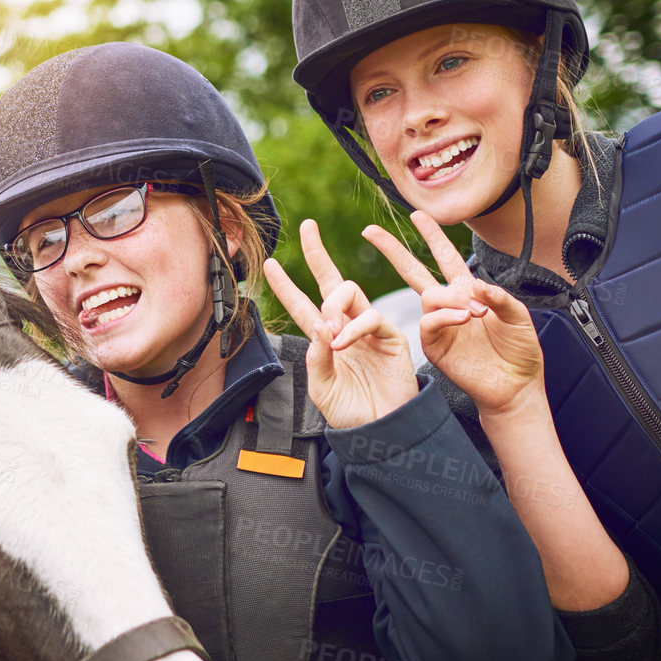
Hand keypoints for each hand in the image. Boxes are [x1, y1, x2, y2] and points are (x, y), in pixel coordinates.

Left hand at [262, 219, 417, 427]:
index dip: (285, 285)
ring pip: (351, 292)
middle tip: (307, 230)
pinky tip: (343, 341)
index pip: (301, 305)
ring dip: (334, 303)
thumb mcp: (321, 387)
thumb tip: (317, 323)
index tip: (269, 264)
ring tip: (329, 330)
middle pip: (331, 282)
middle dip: (317, 253)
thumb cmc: (349, 412)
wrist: (381, 431)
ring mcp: (368, 330)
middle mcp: (345, 328)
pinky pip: (372, 316)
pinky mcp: (391, 337)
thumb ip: (315, 357)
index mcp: (323, 339)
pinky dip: (354, 326)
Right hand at [362, 212, 543, 418]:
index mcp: (468, 293)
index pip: (445, 257)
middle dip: (393, 250)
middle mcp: (448, 305)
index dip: (432, 235)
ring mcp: (438, 325)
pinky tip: (463, 318)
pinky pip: (429, 322)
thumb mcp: (519, 317)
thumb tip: (476, 285)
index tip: (417, 215)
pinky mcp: (434, 345)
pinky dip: (445, 316)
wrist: (516, 385)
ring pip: (427, 296)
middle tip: (371, 231)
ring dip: (450, 297)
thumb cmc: (519, 351)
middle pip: (414, 271)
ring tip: (476, 312)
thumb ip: (500, 297)